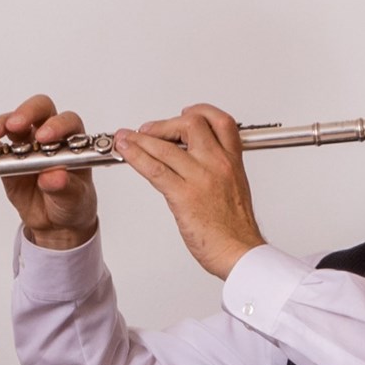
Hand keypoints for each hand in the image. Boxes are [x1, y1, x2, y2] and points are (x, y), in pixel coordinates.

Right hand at [0, 91, 98, 249]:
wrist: (55, 223)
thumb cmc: (71, 203)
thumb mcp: (74, 199)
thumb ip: (66, 187)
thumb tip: (54, 176)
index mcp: (71, 142)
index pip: (66, 122)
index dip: (56, 125)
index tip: (44, 137)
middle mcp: (49, 138)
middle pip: (39, 111)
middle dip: (26, 113)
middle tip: (15, 125)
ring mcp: (26, 145)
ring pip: (13, 123)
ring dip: (0, 124)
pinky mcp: (7, 159)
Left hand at [112, 106, 264, 281]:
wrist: (240, 252)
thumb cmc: (236, 229)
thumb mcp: (235, 188)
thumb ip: (218, 170)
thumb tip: (197, 163)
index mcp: (232, 160)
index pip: (220, 121)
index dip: (200, 112)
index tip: (184, 115)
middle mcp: (217, 163)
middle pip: (190, 124)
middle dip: (164, 125)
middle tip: (149, 131)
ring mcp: (200, 178)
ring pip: (165, 146)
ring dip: (140, 139)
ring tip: (125, 138)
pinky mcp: (183, 195)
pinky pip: (155, 169)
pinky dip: (136, 156)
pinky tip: (126, 152)